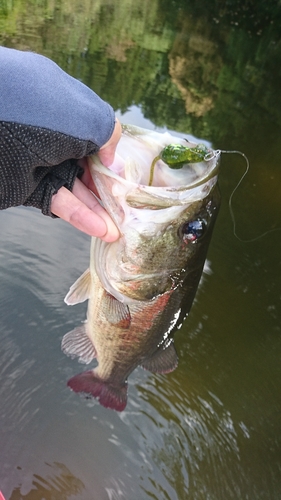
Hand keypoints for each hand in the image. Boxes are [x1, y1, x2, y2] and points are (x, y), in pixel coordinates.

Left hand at [50, 119, 121, 240]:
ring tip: (117, 230)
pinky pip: (59, 202)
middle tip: (126, 210)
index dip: (111, 157)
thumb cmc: (45, 118)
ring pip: (77, 189)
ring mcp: (42, 164)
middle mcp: (56, 138)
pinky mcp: (29, 188)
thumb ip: (109, 134)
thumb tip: (112, 160)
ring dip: (98, 210)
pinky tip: (100, 229)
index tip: (124, 176)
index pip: (96, 138)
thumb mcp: (89, 118)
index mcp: (69, 114)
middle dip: (108, 190)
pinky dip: (80, 216)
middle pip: (89, 168)